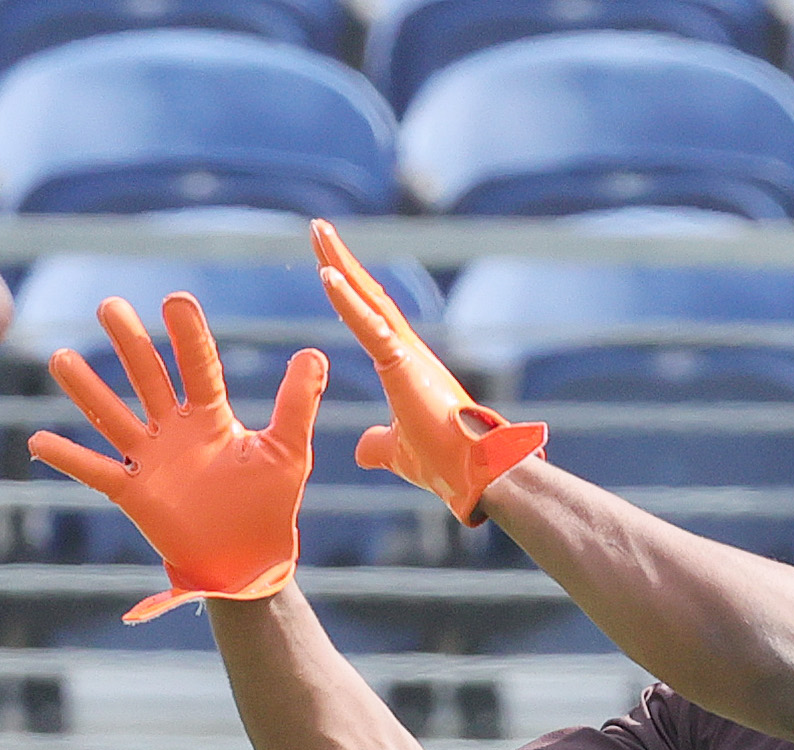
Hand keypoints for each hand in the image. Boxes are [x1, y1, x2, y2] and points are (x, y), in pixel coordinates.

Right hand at [27, 293, 326, 622]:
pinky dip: (68, 457)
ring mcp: (150, 459)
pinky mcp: (133, 493)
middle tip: (110, 306)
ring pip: (113, 415)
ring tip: (61, 358)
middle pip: (147, 377)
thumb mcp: (287, 451)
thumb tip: (314, 353)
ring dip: (87, 389)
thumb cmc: (269, 505)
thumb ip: (296, 405)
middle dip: (130, 343)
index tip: (175, 300)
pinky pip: (96, 471)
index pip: (197, 367)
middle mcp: (175, 430)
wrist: (249, 560)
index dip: (187, 336)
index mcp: (211, 416)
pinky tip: (38, 439)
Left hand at [311, 218, 544, 524]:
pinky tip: (327, 274)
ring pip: (369, 300)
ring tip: (318, 232)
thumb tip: (360, 450)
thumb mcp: (397, 452)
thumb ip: (378, 445)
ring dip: (341, 264)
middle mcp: (408, 350)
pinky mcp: (404, 366)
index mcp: (404, 365)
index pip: (369, 317)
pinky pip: (370, 326)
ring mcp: (407, 354)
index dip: (347, 289)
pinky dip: (347, 300)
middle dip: (341, 261)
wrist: (475, 474)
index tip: (325, 263)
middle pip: (367, 296)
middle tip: (318, 229)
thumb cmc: (445, 464)